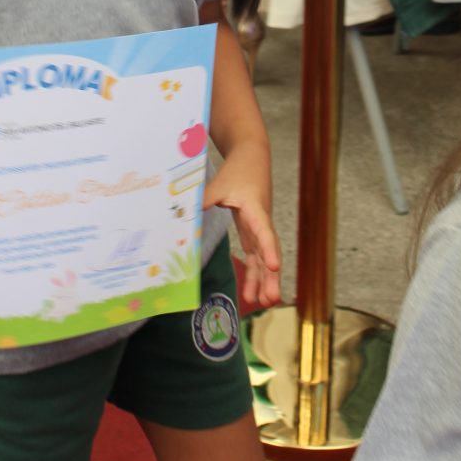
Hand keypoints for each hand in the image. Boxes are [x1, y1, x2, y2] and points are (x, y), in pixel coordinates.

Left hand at [203, 152, 280, 308]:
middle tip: (272, 298)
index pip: (264, 231)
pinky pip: (257, 255)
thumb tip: (185, 215)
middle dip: (271, 276)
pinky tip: (252, 293)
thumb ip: (204, 200)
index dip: (269, 249)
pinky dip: (255, 273)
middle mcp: (261, 221)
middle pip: (269, 251)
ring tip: (265, 303)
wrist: (252, 158)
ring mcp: (259, 228)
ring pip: (264, 257)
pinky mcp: (254, 231)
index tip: (274, 265)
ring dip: (265, 280)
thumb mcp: (219, 184)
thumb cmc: (238, 170)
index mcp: (255, 209)